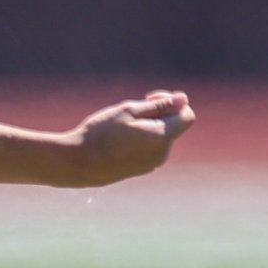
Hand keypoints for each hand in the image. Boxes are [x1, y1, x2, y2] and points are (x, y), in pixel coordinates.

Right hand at [65, 91, 195, 185]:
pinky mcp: (142, 169)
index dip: (173, 102)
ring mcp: (152, 163)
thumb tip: (183, 98)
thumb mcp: (129, 111)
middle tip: (129, 111)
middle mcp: (162, 153)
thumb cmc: (102, 133)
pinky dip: (141, 139)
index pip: (187, 115)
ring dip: (148, 126)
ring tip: (121, 127)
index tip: (150, 98)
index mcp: (162, 137)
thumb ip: (159, 105)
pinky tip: (119, 139)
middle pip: (173, 125)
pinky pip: (150, 148)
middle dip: (158, 113)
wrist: (79, 163)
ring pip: (161, 136)